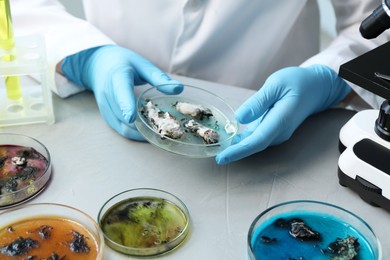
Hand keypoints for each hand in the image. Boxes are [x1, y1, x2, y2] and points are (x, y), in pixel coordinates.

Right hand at [60, 45, 182, 139]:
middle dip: (140, 126)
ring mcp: (105, 106)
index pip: (120, 93)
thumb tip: (179, 89)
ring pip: (120, 126)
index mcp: (117, 77)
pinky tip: (146, 133)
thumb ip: (159, 78)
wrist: (98, 64)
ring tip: (156, 134)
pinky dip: (132, 133)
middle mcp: (108, 94)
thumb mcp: (142, 65)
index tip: (131, 118)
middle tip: (160, 131)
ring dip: (137, 133)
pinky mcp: (106, 115)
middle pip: (121, 115)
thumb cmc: (124, 63)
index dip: (126, 106)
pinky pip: (118, 128)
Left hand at [216, 64, 350, 163]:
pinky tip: (228, 139)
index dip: (238, 151)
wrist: (316, 88)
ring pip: (253, 143)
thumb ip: (258, 102)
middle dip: (232, 152)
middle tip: (212, 152)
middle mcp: (278, 132)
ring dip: (235, 147)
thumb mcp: (276, 84)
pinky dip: (241, 140)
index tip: (221, 157)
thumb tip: (240, 118)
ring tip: (215, 147)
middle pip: (253, 146)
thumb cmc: (297, 82)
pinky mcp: (272, 129)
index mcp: (280, 121)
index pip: (256, 141)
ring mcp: (276, 132)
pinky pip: (255, 137)